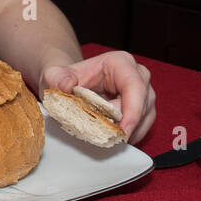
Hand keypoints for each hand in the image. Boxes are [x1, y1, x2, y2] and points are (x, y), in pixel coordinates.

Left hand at [40, 51, 155, 142]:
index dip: (132, 110)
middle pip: (142, 104)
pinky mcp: (143, 110)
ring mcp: (143, 94)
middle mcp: (138, 76)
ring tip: (105, 138)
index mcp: (120, 62)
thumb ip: (56, 77)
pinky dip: (128, 135)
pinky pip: (142, 127)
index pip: (134, 86)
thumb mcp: (54, 75)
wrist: (69, 84)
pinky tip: (111, 138)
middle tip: (107, 137)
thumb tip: (67, 85)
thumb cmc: (66, 78)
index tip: (122, 130)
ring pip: (145, 118)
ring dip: (127, 131)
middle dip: (125, 124)